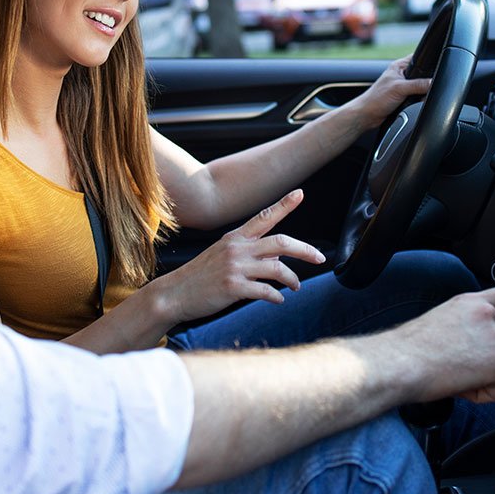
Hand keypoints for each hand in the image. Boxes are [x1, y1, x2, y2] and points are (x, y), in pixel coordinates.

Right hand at [149, 189, 325, 325]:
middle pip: (281, 243)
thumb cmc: (200, 275)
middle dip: (305, 250)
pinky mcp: (233, 287)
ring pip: (277, 268)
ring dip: (293, 280)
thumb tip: (278, 255)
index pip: (264, 216)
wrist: (174, 293)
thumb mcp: (223, 254)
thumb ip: (250, 251)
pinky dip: (276, 297)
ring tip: (296, 287)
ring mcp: (235, 267)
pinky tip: (278, 300)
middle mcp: (237, 248)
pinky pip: (265, 291)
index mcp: (235, 237)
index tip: (300, 193)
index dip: (284, 205)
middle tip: (320, 258)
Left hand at [349, 54, 431, 128]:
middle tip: (423, 89)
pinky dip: (419, 100)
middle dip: (426, 81)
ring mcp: (403, 87)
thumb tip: (433, 83)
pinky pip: (418, 97)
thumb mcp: (400, 89)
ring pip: (421, 87)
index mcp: (399, 66)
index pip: (419, 58)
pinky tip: (414, 103)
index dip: (428, 62)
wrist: (367, 116)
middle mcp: (401, 75)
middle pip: (423, 74)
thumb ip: (418, 85)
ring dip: (421, 93)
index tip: (436, 69)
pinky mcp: (404, 97)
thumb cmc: (376, 99)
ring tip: (414, 98)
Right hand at [396, 283, 494, 403]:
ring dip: (486, 379)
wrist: (400, 362)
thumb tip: (479, 348)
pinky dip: (481, 394)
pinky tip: (459, 383)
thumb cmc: (410, 349)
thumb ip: (470, 326)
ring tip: (456, 373)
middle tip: (465, 368)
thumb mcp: (443, 322)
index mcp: (472, 303)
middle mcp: (488, 315)